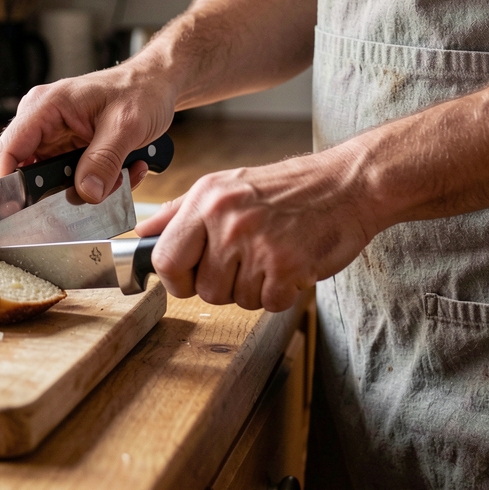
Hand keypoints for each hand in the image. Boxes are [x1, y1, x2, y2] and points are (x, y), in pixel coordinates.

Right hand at [0, 62, 176, 202]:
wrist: (157, 85)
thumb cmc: (141, 90)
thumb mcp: (126, 125)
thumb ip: (104, 160)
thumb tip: (86, 192)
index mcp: (46, 106)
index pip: (8, 149)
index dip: (6, 183)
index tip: (17, 210)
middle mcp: (44, 121)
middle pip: (29, 172)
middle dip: (61, 192)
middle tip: (98, 192)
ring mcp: (56, 138)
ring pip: (53, 182)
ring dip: (84, 189)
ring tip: (119, 176)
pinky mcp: (69, 150)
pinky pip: (71, 179)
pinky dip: (97, 184)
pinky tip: (123, 171)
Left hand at [136, 148, 382, 311]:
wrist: (347, 185)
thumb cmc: (286, 189)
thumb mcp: (224, 186)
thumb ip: (179, 213)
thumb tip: (142, 234)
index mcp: (206, 200)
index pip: (165, 259)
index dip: (175, 279)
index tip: (189, 278)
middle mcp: (228, 220)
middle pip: (203, 289)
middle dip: (222, 287)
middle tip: (246, 264)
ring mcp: (258, 244)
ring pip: (236, 300)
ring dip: (255, 289)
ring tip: (272, 257)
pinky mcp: (287, 266)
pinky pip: (269, 304)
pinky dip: (281, 294)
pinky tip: (291, 265)